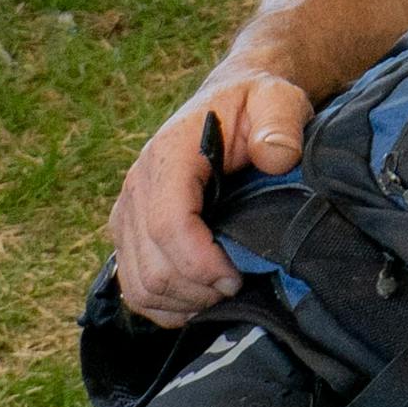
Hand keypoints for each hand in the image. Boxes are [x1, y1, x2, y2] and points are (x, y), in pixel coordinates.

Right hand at [113, 66, 312, 327]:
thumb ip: (280, 122)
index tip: (238, 277)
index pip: (168, 224)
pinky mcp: (128, 234)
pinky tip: (201, 298)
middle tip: (238, 287)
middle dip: (198, 289)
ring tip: (223, 293)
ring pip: (140, 286)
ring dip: (183, 302)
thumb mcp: (277, 100)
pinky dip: (166, 306)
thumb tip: (277, 156)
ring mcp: (127, 213)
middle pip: (152, 266)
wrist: (229, 103)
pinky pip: (135, 290)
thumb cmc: (255, 105)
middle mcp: (137, 185)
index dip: (201, 263)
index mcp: (168, 155)